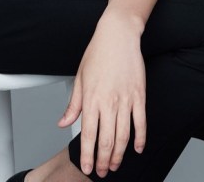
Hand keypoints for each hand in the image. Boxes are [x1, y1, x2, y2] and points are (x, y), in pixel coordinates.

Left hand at [59, 10, 146, 176]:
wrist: (117, 35)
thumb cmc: (97, 53)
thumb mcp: (79, 77)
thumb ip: (73, 104)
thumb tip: (63, 122)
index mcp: (91, 99)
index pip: (88, 135)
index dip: (88, 155)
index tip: (87, 167)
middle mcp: (108, 102)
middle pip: (106, 140)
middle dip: (104, 160)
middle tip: (103, 171)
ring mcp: (125, 100)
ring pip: (123, 136)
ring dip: (119, 154)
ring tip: (116, 165)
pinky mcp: (139, 96)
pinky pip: (140, 122)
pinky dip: (140, 138)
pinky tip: (137, 148)